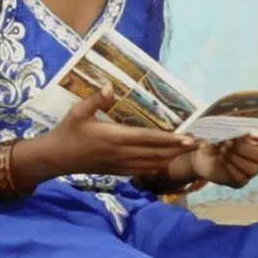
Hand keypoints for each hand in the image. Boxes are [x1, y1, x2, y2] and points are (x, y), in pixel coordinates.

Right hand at [30, 85, 197, 178]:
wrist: (57, 158)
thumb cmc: (68, 132)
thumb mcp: (78, 112)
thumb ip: (96, 99)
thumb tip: (110, 86)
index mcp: (115, 137)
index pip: (148, 139)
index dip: (170, 139)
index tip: (189, 138)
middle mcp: (122, 153)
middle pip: (156, 153)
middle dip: (179, 150)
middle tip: (200, 146)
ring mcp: (121, 165)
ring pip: (153, 164)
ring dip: (172, 159)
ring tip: (190, 153)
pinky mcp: (118, 171)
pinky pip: (144, 170)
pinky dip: (159, 166)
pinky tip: (168, 163)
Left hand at [188, 130, 257, 188]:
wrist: (200, 155)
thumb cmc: (214, 137)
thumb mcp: (221, 128)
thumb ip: (232, 127)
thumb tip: (238, 133)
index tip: (252, 134)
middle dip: (243, 149)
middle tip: (227, 144)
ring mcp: (251, 169)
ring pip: (253, 169)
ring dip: (235, 159)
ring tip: (222, 152)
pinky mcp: (241, 180)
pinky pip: (242, 178)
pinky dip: (230, 168)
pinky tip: (223, 162)